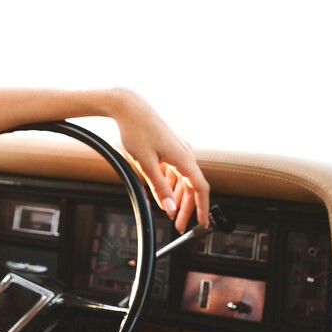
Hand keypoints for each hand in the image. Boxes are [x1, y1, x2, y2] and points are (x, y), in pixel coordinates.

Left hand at [110, 89, 209, 230]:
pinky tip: (163, 193)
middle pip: (191, 187)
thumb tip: (170, 209)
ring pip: (182, 179)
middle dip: (186, 208)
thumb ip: (159, 188)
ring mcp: (178, 149)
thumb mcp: (145, 164)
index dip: (202, 208)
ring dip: (177, 197)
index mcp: (183, 158)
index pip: (200, 188)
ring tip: (169, 212)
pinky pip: (174, 170)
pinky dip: (170, 184)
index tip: (202, 223)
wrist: (129, 107)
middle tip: (179, 225)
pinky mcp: (169, 146)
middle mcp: (185, 153)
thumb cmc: (136, 130)